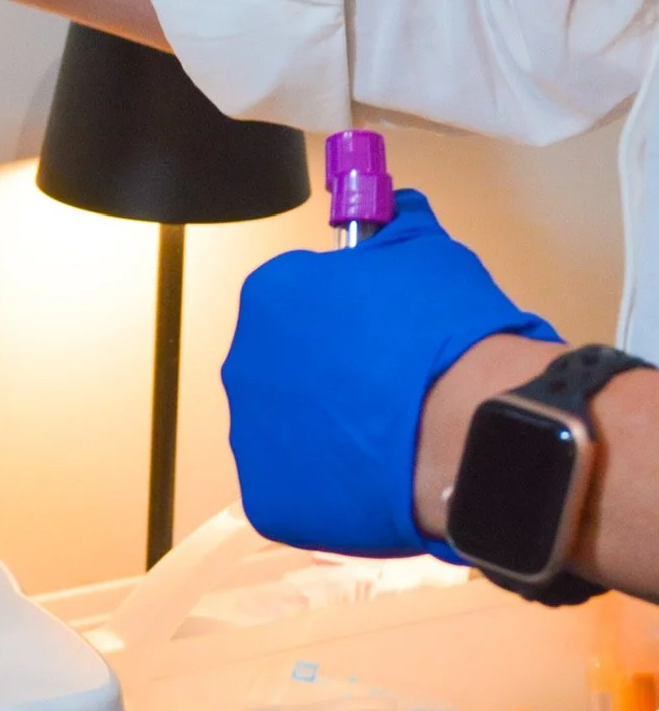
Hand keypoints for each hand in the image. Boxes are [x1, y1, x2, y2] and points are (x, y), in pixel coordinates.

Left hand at [221, 189, 561, 557]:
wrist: (467, 429)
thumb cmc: (448, 339)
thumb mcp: (428, 253)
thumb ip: (397, 229)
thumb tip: (397, 210)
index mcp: (270, 295)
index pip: (294, 296)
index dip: (342, 312)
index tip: (375, 326)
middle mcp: (244, 364)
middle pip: (285, 365)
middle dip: (330, 374)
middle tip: (385, 383)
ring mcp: (251, 438)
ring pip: (289, 429)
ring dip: (329, 429)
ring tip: (388, 432)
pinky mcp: (269, 500)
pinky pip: (299, 488)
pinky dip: (333, 485)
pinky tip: (377, 473)